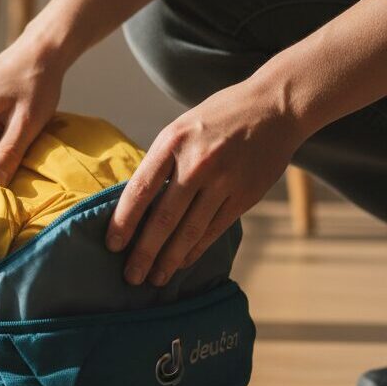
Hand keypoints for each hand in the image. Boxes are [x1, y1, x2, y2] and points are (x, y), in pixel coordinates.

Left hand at [106, 80, 304, 285]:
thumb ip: (160, 163)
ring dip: (169, 259)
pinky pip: (215, 229)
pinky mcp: (245, 195)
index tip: (112, 245)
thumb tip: (135, 205)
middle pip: (164, 217)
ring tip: (155, 278)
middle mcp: (197, 163)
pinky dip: (196, 250)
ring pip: (190, 230)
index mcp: (172, 143)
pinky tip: (182, 263)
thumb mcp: (180, 129)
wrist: (275, 107)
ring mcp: (224, 181)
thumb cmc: (217, 119)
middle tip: (130, 277)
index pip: (140, 189)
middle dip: (144, 252)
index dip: (123, 221)